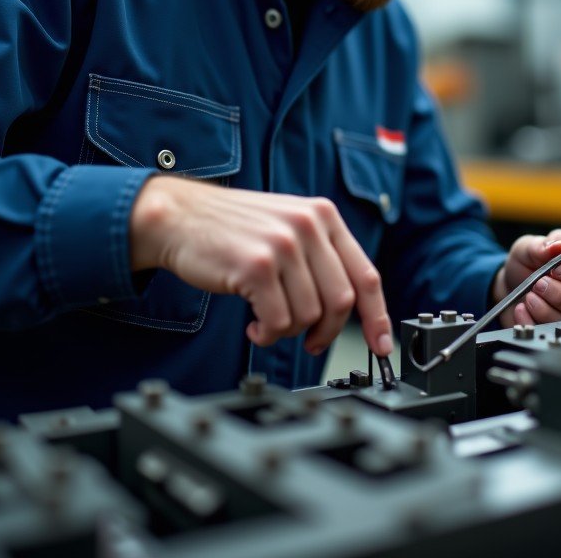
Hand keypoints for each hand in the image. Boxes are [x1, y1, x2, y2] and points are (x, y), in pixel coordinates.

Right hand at [130, 176, 393, 356]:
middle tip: (308, 341)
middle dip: (326, 332)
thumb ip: (320, 256)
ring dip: (288, 331)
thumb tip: (348, 306)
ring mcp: (283, 245)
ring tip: (266, 320)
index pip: (365, 274)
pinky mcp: (257, 267)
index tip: (380, 345)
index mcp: (323, 215)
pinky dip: (267, 334)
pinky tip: (253, 325)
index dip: (376, 317)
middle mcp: (308, 225)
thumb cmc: (232, 228)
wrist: (179, 216)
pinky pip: (279, 322)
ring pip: (310, 315)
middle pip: (341, 301)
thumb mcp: (287, 226)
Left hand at [491, 228, 560, 327]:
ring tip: (530, 295)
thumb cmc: (533, 261)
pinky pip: (552, 334)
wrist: (513, 282)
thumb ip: (545, 245)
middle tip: (540, 283)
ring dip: (546, 308)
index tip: (557, 269)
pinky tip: (522, 308)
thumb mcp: (535, 247)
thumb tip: (558, 245)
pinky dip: (532, 320)